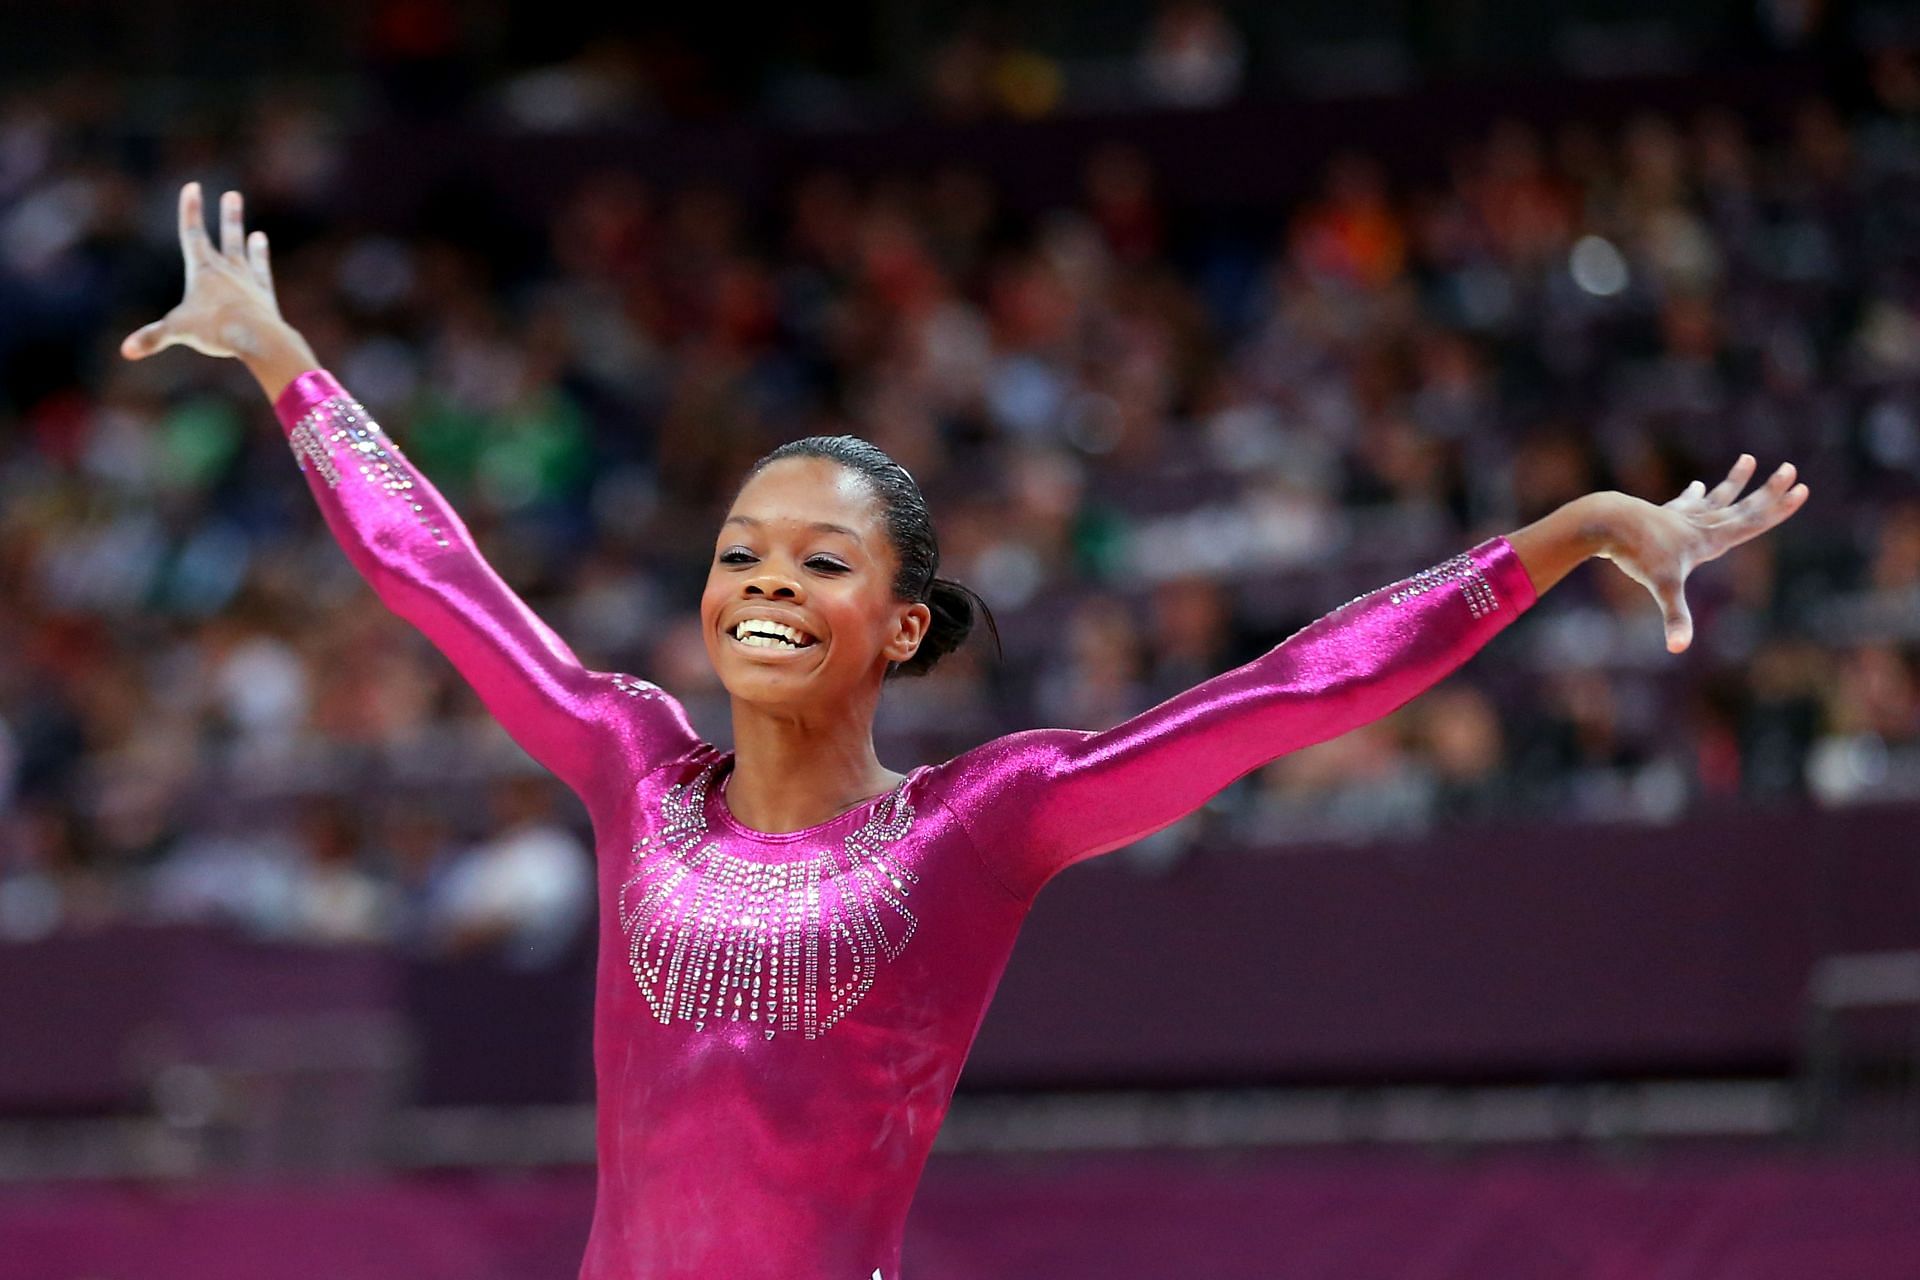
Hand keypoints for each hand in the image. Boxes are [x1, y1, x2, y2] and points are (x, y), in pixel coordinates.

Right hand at [120, 182, 286, 362]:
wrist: (258, 336)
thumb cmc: (215, 330)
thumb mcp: (178, 331)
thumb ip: (153, 337)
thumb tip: (126, 351)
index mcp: (203, 270)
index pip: (192, 232)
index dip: (190, 209)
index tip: (193, 186)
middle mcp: (227, 269)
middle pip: (226, 237)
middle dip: (228, 216)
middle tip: (232, 195)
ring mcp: (249, 281)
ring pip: (246, 253)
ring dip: (247, 239)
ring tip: (255, 232)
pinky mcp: (265, 295)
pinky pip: (262, 273)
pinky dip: (260, 261)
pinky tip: (262, 248)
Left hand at [1597, 454, 1809, 652]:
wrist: (1607, 523)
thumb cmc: (1638, 554)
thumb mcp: (1662, 588)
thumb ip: (1675, 619)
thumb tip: (1678, 649)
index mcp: (1710, 538)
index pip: (1753, 521)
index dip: (1779, 508)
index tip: (1802, 489)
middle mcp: (1701, 524)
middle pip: (1742, 505)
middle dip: (1768, 490)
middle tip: (1792, 468)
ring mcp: (1682, 517)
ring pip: (1716, 498)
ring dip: (1734, 481)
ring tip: (1748, 459)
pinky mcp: (1663, 515)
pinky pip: (1686, 504)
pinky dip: (1693, 496)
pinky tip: (1698, 485)